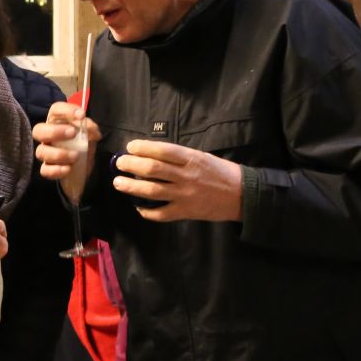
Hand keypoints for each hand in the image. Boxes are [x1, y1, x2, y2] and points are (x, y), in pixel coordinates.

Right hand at [34, 101, 98, 202]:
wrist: (84, 165)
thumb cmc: (83, 143)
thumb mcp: (90, 135)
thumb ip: (91, 130)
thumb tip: (92, 132)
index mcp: (57, 122)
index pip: (55, 110)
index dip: (67, 110)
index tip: (82, 115)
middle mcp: (47, 136)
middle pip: (38, 130)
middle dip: (55, 131)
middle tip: (72, 133)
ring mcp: (45, 153)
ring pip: (41, 151)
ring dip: (59, 153)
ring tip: (76, 156)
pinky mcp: (47, 169)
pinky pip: (45, 170)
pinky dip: (56, 170)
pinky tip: (68, 169)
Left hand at [111, 140, 242, 222]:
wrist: (242, 195)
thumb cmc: (221, 172)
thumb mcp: (202, 157)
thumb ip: (180, 157)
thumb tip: (152, 155)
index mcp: (191, 159)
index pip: (162, 150)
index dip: (142, 148)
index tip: (130, 147)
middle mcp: (186, 176)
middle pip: (152, 169)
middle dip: (131, 165)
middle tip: (119, 163)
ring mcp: (185, 195)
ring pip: (151, 191)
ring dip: (131, 186)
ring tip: (119, 183)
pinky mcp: (186, 212)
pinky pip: (161, 213)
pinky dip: (147, 211)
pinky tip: (138, 206)